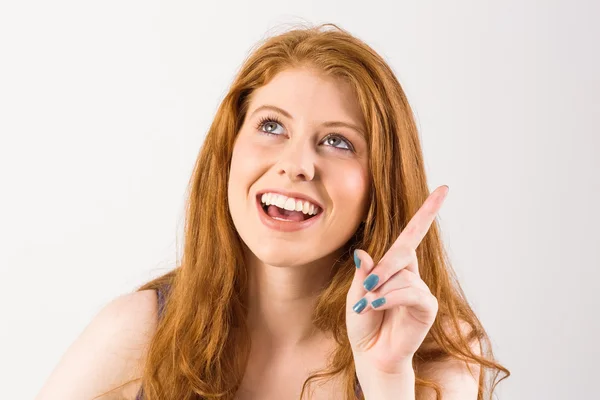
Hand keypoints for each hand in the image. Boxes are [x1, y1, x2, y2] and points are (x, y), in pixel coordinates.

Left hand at [346, 185, 448, 374]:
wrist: (371, 355)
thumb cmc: (364, 324)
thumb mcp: (356, 294)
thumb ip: (364, 274)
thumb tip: (363, 252)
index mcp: (394, 267)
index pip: (412, 234)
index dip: (427, 212)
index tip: (443, 189)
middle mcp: (410, 275)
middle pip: (401, 253)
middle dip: (381, 270)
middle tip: (366, 290)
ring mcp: (421, 290)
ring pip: (402, 276)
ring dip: (381, 291)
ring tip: (369, 307)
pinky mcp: (427, 306)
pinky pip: (409, 292)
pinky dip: (390, 298)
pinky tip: (377, 307)